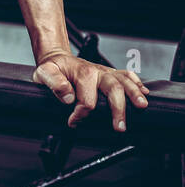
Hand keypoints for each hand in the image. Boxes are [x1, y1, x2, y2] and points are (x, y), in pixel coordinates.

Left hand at [31, 53, 148, 131]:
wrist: (55, 59)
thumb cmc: (51, 68)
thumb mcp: (43, 74)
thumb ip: (54, 83)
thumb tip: (68, 97)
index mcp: (82, 74)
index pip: (88, 100)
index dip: (81, 114)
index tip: (73, 122)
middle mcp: (97, 71)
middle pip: (113, 89)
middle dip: (118, 109)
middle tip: (119, 127)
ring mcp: (105, 72)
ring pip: (124, 82)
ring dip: (134, 94)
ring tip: (142, 106)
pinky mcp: (110, 73)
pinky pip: (126, 75)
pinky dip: (136, 83)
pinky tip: (144, 92)